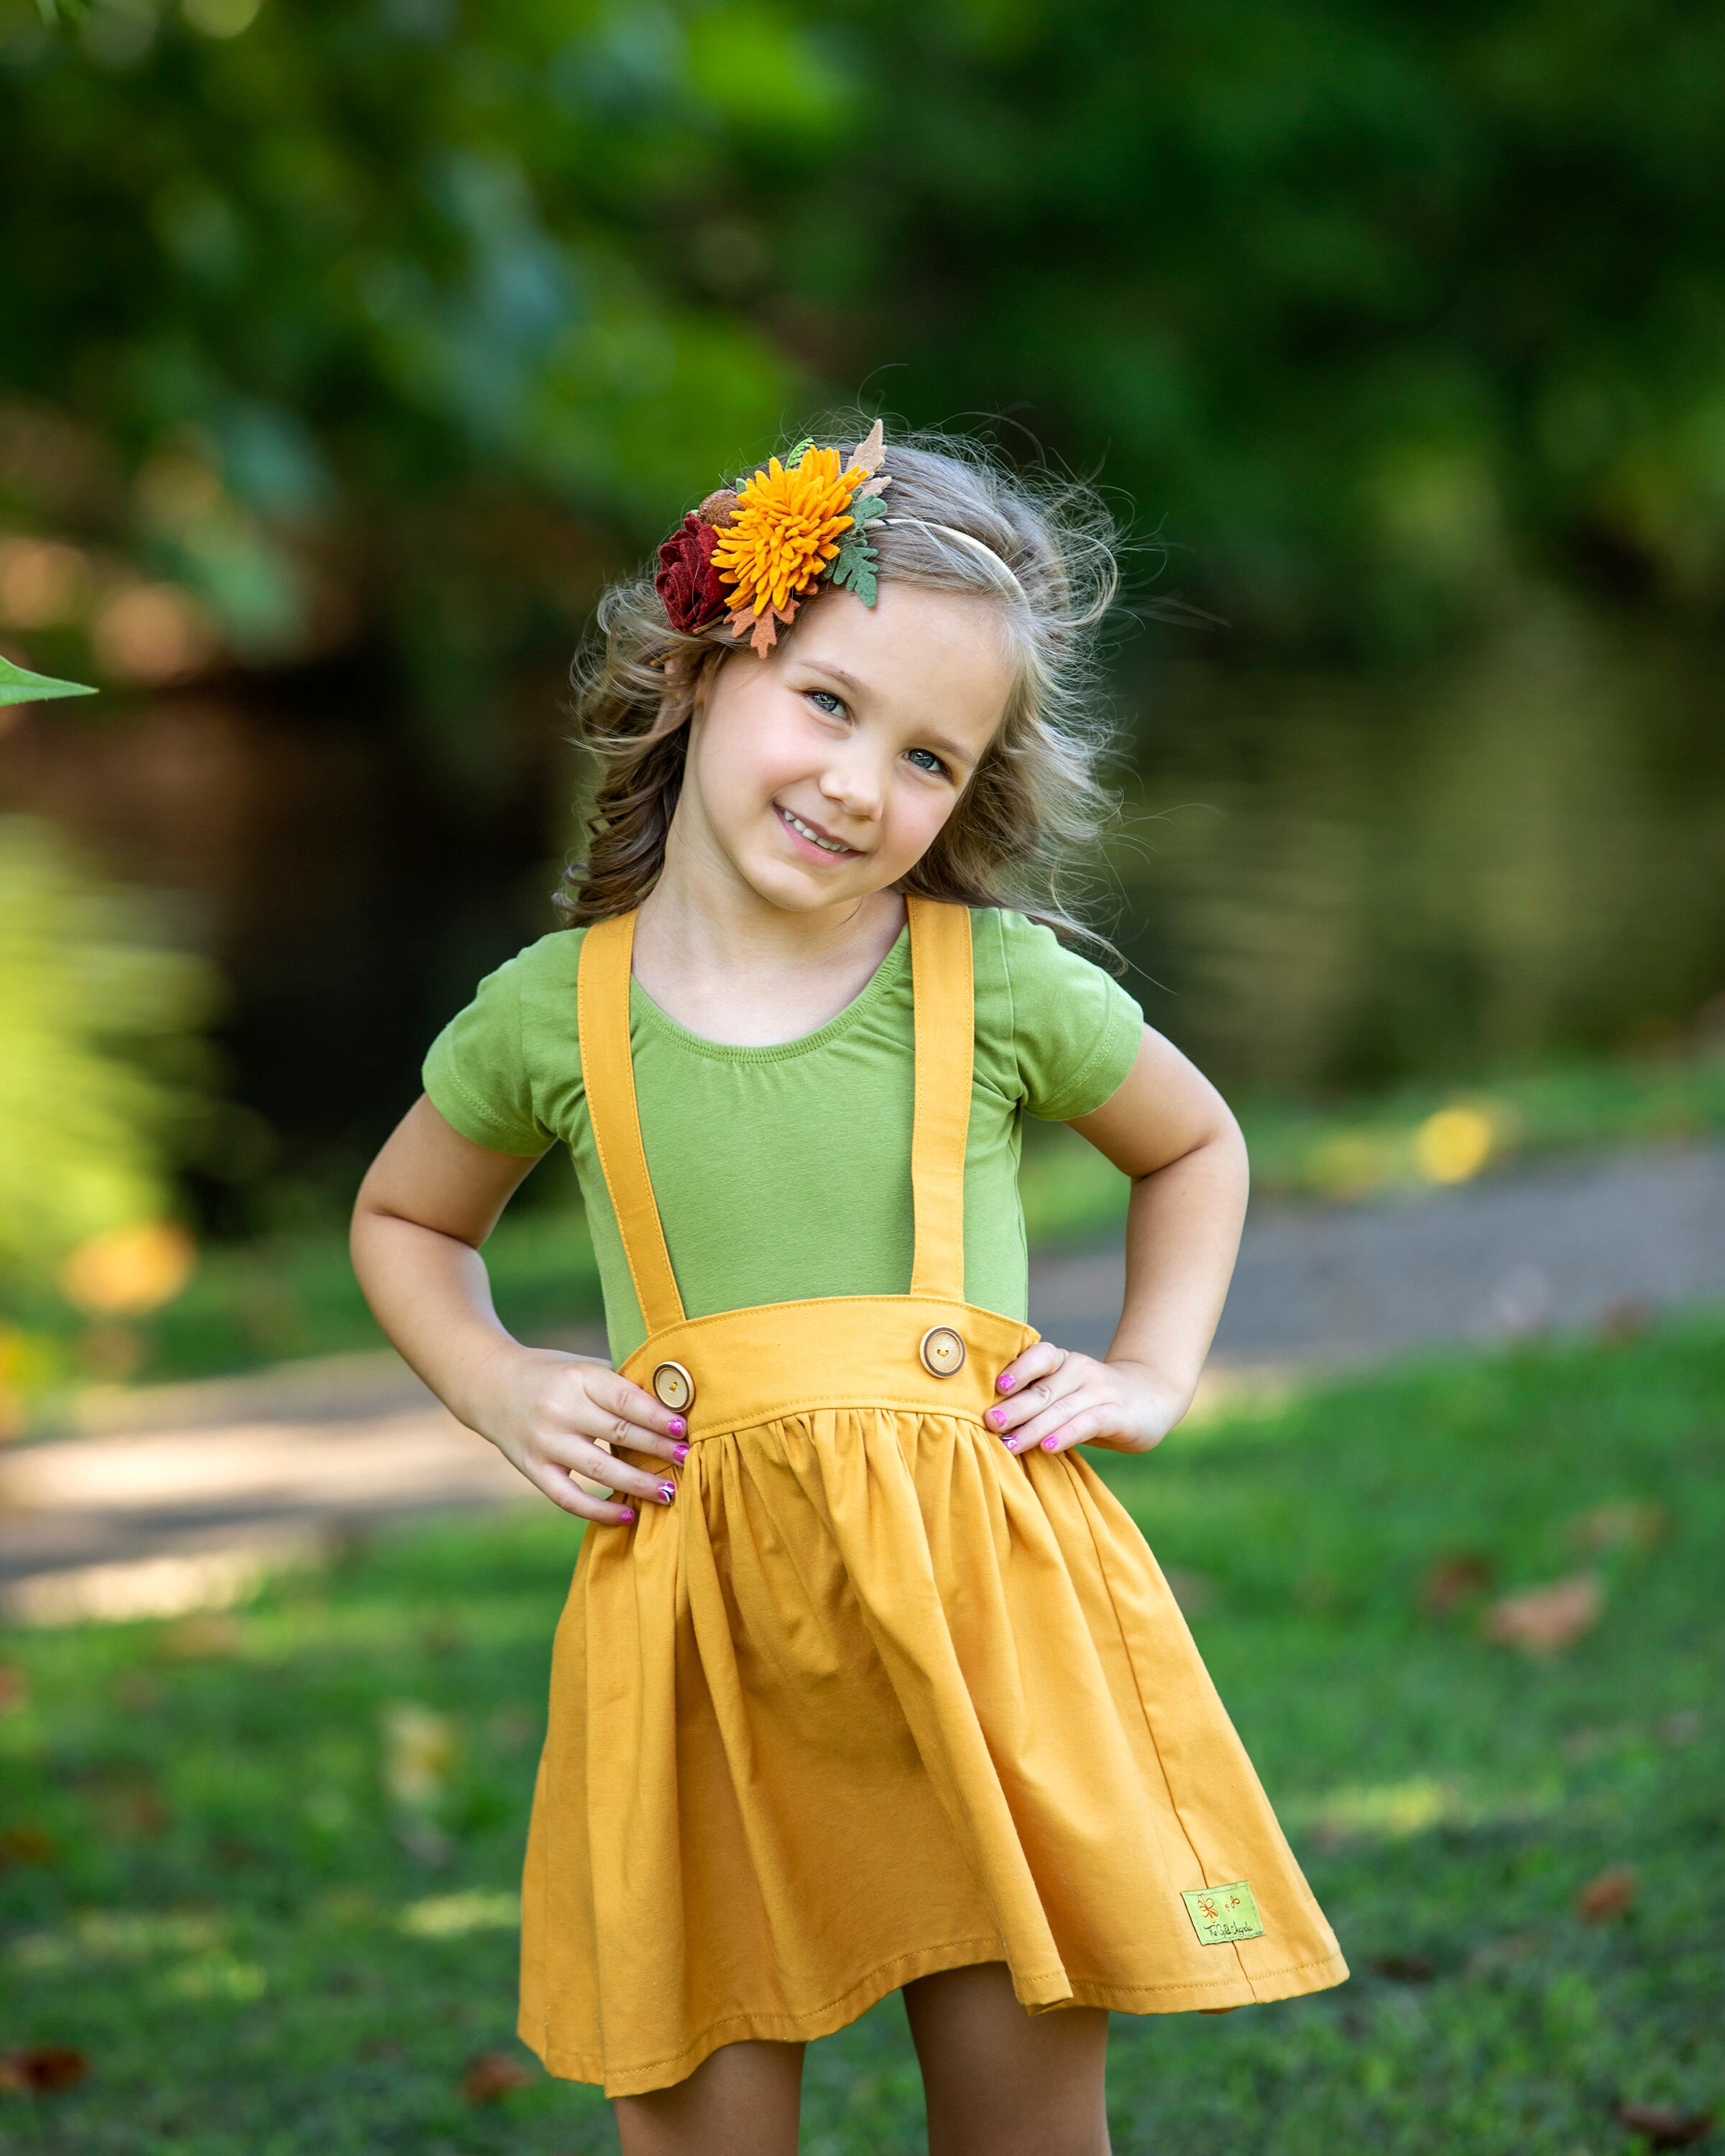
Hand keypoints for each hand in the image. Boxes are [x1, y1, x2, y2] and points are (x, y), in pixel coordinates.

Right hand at [465, 1344, 688, 1524]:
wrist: (490, 1384)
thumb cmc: (552, 1374)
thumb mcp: (582, 1367)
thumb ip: (618, 1386)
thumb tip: (674, 1407)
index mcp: (577, 1377)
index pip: (624, 1399)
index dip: (657, 1416)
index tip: (684, 1428)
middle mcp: (560, 1410)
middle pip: (618, 1434)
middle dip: (658, 1449)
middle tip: (689, 1459)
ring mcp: (544, 1442)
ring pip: (599, 1470)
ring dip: (638, 1483)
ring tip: (670, 1491)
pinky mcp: (533, 1469)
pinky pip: (569, 1498)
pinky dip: (599, 1510)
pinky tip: (627, 1514)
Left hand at [983, 1342, 1186, 1457]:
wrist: (1152, 1396)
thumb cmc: (1092, 1398)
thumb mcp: (1065, 1391)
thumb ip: (1035, 1399)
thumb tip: (988, 1421)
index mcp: (1062, 1361)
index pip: (1039, 1356)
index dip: (1018, 1369)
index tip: (994, 1386)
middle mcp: (1080, 1370)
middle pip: (1042, 1389)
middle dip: (1013, 1407)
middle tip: (988, 1423)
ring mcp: (1100, 1391)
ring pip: (1062, 1409)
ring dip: (1033, 1428)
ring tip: (1009, 1444)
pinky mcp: (1118, 1414)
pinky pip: (1088, 1422)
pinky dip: (1067, 1434)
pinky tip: (1049, 1447)